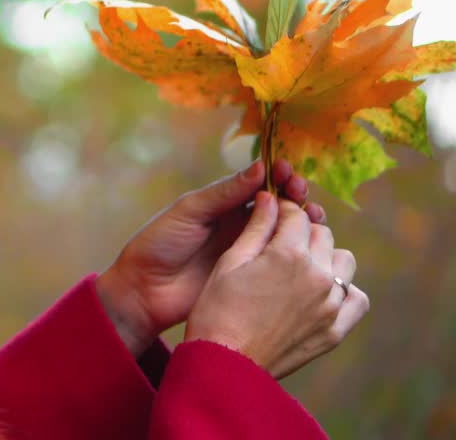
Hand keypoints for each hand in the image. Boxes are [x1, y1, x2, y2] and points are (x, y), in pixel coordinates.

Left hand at [95, 159, 323, 355]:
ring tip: (313, 216)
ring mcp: (250, 250)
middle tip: (301, 192)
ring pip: (287, 232)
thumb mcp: (189, 212)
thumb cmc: (160, 244)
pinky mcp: (253, 275)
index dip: (277, 176)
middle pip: (280, 205)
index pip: (260, 183)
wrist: (145, 290)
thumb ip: (223, 193)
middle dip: (296, 195)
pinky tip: (310, 247)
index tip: (288, 171)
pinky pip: (282, 261)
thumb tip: (260, 167)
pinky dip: (299, 251)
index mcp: (224, 203)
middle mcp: (241, 224)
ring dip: (304, 222)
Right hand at [184, 194, 368, 377]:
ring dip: (325, 257)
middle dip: (301, 231)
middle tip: (279, 241)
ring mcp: (330, 305)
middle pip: (322, 234)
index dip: (281, 209)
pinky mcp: (334, 330)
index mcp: (289, 254)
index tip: (271, 213)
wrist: (225, 363)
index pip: (297, 215)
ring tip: (299, 268)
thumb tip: (270, 197)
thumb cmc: (218, 309)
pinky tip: (320, 292)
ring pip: (343, 262)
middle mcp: (317, 276)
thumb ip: (256, 227)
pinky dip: (344, 290)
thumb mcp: (230, 262)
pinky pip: (356, 298)